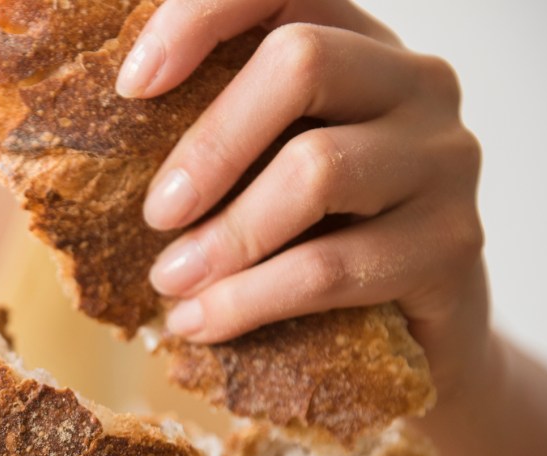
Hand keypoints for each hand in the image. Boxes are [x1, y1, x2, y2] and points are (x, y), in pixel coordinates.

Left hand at [120, 0, 487, 397]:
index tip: (133, 85)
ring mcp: (445, 158)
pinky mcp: (452, 242)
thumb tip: (94, 154)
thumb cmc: (315, 239)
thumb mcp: (266, 174)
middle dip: (210, 144)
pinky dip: (249, 299)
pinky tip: (202, 321)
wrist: (415, 334)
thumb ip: (218, 141)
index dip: (201, 16)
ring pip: (317, 170)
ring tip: (170, 284)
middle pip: (302, 61)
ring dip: (224, 237)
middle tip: (157, 214)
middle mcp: (414, 81)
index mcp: (355, 44)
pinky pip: (331, 267)